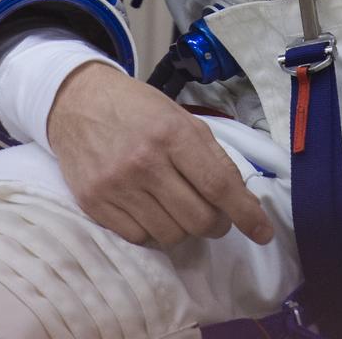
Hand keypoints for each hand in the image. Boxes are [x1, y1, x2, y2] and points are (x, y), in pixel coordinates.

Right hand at [47, 62, 273, 247]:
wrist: (79, 102)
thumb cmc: (139, 108)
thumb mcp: (181, 118)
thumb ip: (211, 155)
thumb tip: (241, 198)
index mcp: (173, 133)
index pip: (218, 185)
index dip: (245, 213)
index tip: (262, 232)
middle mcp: (145, 162)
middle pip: (198, 219)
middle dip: (216, 224)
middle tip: (215, 215)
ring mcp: (117, 186)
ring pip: (171, 235)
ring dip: (184, 228)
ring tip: (180, 207)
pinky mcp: (95, 204)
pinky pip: (139, 238)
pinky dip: (153, 230)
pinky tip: (151, 208)